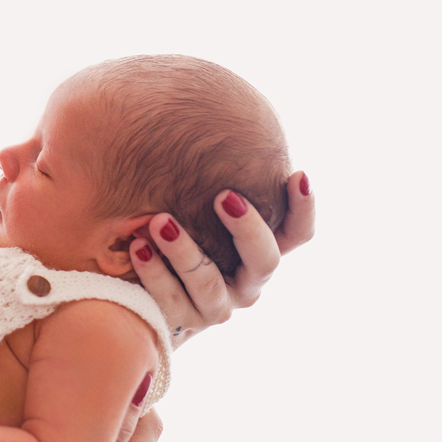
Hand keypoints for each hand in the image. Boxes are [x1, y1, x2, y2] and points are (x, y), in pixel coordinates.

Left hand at [129, 171, 314, 345]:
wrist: (142, 293)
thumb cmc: (175, 232)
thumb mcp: (196, 205)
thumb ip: (211, 180)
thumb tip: (211, 120)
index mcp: (260, 252)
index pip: (297, 233)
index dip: (304, 208)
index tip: (297, 174)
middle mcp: (247, 281)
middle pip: (265, 259)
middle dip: (246, 227)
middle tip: (223, 196)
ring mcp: (217, 305)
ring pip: (210, 282)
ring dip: (185, 251)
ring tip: (159, 221)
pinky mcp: (183, 321)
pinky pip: (171, 299)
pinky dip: (154, 271)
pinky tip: (137, 244)